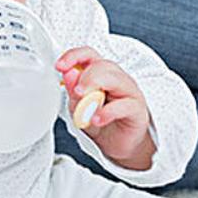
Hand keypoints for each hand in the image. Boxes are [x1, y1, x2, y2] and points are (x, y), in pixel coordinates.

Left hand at [57, 47, 155, 169]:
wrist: (116, 143)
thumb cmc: (98, 119)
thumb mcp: (78, 105)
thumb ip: (73, 90)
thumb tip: (68, 74)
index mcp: (98, 72)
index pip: (88, 54)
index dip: (73, 56)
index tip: (60, 66)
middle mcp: (115, 78)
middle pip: (102, 65)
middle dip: (86, 77)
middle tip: (77, 92)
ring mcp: (129, 91)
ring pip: (115, 79)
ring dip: (97, 91)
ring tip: (85, 105)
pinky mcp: (137, 109)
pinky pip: (124, 105)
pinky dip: (107, 112)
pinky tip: (97, 119)